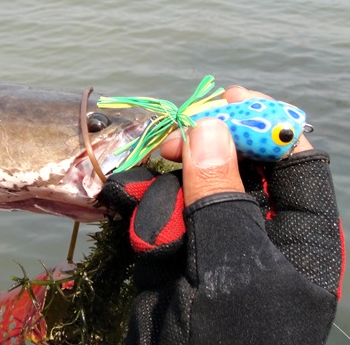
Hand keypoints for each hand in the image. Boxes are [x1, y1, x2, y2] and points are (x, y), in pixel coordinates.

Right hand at [99, 86, 343, 343]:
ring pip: (187, 178)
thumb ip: (222, 197)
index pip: (292, 162)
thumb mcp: (237, 270)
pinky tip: (122, 196)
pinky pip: (156, 204)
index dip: (264, 126)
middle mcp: (256, 226)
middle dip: (200, 148)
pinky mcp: (171, 244)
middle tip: (169, 143)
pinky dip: (139, 198)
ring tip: (139, 190)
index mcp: (298, 233)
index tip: (225, 100)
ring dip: (162, 180)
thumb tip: (208, 128)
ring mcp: (209, 234)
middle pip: (234, 161)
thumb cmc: (233, 339)